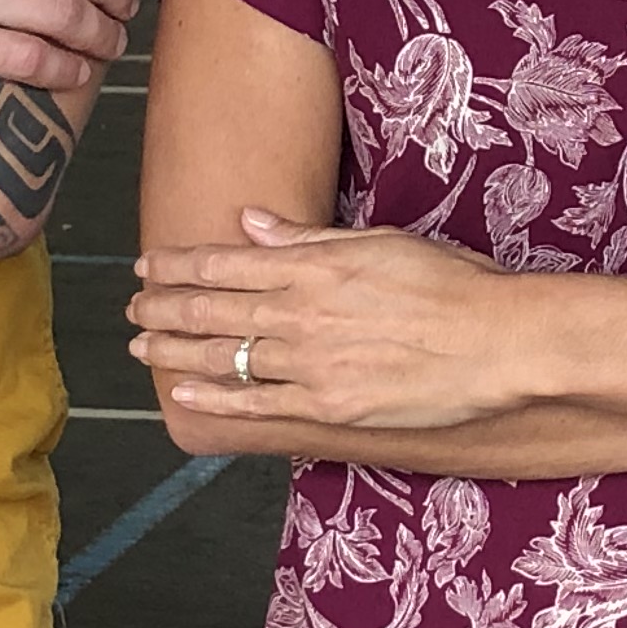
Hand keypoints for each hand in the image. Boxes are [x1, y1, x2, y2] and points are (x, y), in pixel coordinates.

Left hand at [132, 212, 520, 432]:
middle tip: (131, 306)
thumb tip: (252, 222)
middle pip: (211, 307)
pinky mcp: (326, 406)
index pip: (224, 261)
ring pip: (221, 355)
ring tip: (140, 347)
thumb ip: (308, 237)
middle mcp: (301, 312)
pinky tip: (180, 394)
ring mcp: (309, 362)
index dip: (178, 264)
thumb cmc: (450, 284)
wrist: (496, 342)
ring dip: (173, 350)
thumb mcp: (379, 241)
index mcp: (313, 265)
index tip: (147, 265)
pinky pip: (254, 403)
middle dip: (161, 306)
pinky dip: (212, 398)